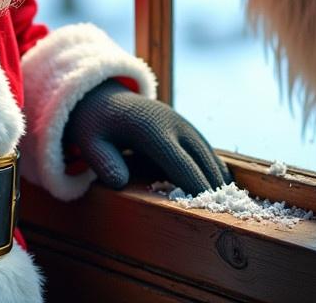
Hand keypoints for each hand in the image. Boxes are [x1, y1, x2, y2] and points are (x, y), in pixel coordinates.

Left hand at [63, 79, 230, 195]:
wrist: (105, 98)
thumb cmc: (96, 126)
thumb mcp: (90, 142)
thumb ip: (103, 162)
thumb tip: (120, 183)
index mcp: (150, 128)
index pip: (180, 162)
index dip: (195, 186)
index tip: (207, 210)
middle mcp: (173, 122)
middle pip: (202, 159)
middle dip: (213, 187)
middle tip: (223, 217)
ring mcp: (182, 123)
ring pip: (209, 154)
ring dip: (218, 180)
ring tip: (225, 209)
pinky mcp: (186, 127)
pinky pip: (207, 151)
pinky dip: (215, 170)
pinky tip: (218, 191)